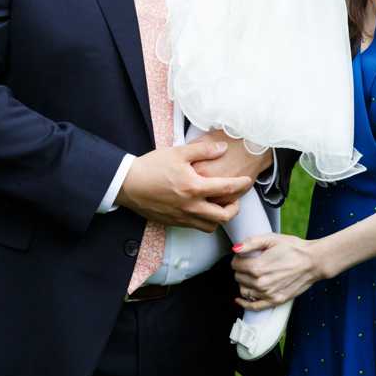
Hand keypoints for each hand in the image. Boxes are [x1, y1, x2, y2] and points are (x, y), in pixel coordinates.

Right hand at [114, 138, 252, 231]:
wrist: (128, 184)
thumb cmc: (152, 166)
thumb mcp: (177, 152)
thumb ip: (203, 150)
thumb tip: (223, 148)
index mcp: (194, 187)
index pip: (226, 188)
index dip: (241, 184)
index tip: (247, 180)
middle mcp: (191, 206)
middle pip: (224, 215)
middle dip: (235, 207)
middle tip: (236, 198)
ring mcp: (183, 217)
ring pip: (212, 225)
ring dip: (221, 217)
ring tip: (221, 205)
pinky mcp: (175, 223)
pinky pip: (197, 227)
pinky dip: (206, 221)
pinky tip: (203, 209)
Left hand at [232, 232, 326, 306]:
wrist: (312, 262)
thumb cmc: (292, 248)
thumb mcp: (271, 239)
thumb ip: (250, 243)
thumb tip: (235, 248)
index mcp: (258, 267)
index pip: (235, 265)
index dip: (237, 258)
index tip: (243, 255)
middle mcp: (261, 283)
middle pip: (238, 278)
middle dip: (240, 269)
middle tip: (248, 262)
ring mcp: (269, 294)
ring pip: (244, 291)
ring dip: (243, 282)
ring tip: (250, 275)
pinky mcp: (276, 301)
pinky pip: (255, 307)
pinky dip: (245, 304)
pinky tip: (239, 299)